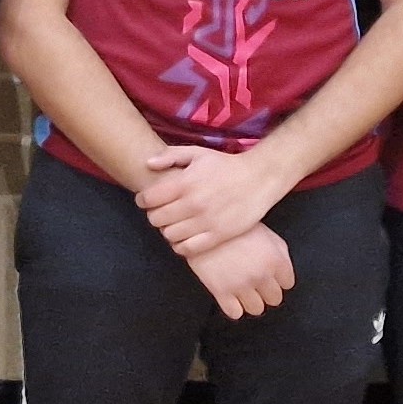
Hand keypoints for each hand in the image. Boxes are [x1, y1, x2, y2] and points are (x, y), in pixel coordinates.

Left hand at [135, 143, 285, 258]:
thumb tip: (148, 163)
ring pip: (169, 235)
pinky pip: (188, 249)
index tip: (147, 200)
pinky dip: (181, 246)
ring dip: (167, 231)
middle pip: (156, 219)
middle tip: (162, 212)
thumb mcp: (198, 153)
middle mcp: (192, 204)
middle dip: (154, 215)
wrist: (259, 178)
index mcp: (184, 183)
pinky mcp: (218, 235)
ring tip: (174, 224)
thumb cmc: (226, 165)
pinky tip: (184, 238)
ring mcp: (205, 222)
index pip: (149, 199)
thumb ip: (170, 156)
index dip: (143, 200)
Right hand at [186, 225, 293, 319]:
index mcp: (274, 258)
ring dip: (251, 301)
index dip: (278, 279)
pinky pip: (235, 313)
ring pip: (257, 309)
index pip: (288, 283)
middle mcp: (261, 274)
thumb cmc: (234, 228)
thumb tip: (283, 271)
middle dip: (266, 292)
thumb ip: (279, 253)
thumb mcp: (265, 233)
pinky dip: (234, 307)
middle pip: (274, 299)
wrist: (202, 224)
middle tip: (256, 282)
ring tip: (243, 290)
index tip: (270, 275)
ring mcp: (241, 284)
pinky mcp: (221, 291)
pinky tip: (230, 296)